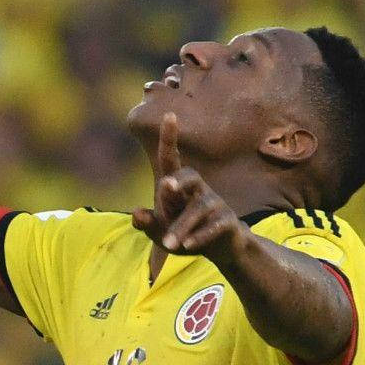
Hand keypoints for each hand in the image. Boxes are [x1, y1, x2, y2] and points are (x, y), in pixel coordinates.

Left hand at [131, 113, 244, 262]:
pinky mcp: (227, 222)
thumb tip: (136, 213)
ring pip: (198, 208)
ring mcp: (215, 205)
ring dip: (181, 226)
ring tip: (168, 244)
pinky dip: (200, 236)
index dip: (170, 138)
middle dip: (178, 180)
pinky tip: (188, 246)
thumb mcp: (162, 233)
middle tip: (166, 186)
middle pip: (190, 176)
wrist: (222, 250)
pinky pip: (214, 225)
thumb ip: (148, 224)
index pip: (171, 160)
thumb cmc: (186, 234)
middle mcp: (198, 190)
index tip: (170, 115)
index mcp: (180, 188)